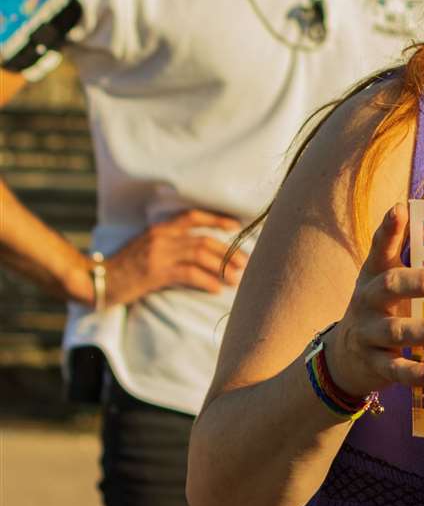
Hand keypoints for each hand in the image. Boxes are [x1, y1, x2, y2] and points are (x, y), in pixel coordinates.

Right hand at [102, 210, 247, 303]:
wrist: (97, 281)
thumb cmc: (125, 268)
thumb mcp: (147, 248)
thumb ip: (171, 244)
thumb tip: (202, 252)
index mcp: (160, 229)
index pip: (193, 216)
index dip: (217, 219)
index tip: (237, 227)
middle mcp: (161, 237)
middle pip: (204, 240)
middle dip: (229, 252)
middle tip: (245, 264)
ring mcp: (158, 254)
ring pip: (200, 255)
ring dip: (222, 267)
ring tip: (236, 279)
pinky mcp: (155, 273)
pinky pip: (188, 273)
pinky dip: (206, 281)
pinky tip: (216, 288)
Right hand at [322, 203, 423, 398]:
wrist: (345, 358)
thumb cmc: (382, 311)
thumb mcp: (390, 284)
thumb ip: (417, 264)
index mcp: (375, 275)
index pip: (379, 248)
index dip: (389, 230)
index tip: (400, 210)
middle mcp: (368, 300)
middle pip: (390, 286)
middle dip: (423, 283)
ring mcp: (368, 333)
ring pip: (395, 330)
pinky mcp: (373, 364)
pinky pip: (395, 368)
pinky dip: (416, 372)